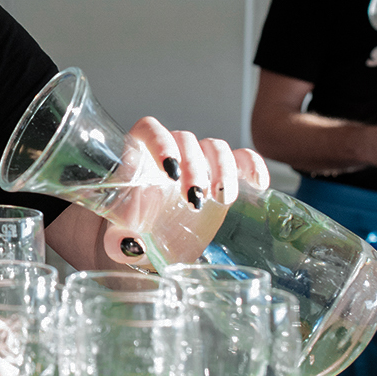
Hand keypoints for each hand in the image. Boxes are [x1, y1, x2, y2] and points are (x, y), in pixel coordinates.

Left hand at [105, 117, 269, 266]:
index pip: (149, 130)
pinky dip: (251, 165)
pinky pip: (241, 158)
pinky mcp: (220, 178)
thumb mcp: (119, 238)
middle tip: (195, 200)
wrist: (150, 245)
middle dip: (195, 167)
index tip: (171, 171)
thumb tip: (131, 243)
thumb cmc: (131, 234)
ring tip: (221, 199)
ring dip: (222, 169)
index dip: (160, 142)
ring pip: (214, 147)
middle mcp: (169, 154)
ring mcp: (197, 163)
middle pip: (185, 139)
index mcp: (139, 158)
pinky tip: (258, 184)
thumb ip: (118, 239)